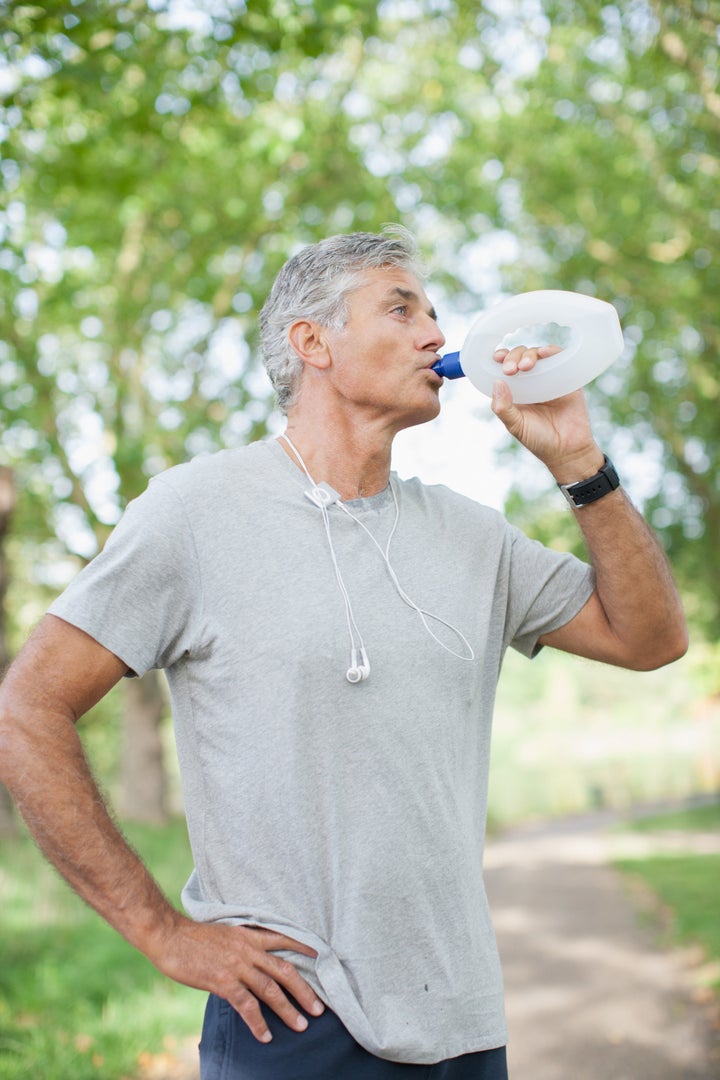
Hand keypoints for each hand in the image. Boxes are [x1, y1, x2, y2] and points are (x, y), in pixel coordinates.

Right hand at [152, 916, 324, 1042]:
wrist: (169, 935)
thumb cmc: (192, 937)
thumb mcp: (223, 934)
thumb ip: (240, 947)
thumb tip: (250, 963)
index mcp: (248, 935)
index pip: (283, 939)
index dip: (303, 947)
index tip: (321, 956)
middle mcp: (248, 949)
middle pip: (284, 971)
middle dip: (304, 991)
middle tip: (318, 1009)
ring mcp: (237, 966)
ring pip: (270, 990)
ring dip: (287, 1010)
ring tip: (300, 1026)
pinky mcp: (223, 981)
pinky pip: (247, 1005)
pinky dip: (258, 1023)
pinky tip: (265, 1036)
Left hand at [490, 345, 603, 481]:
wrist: (567, 450)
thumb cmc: (539, 440)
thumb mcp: (516, 426)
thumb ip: (504, 408)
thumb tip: (496, 382)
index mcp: (516, 391)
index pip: (506, 368)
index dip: (501, 359)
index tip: (497, 358)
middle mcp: (532, 382)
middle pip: (520, 357)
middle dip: (513, 357)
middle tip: (511, 369)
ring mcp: (549, 378)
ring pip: (538, 355)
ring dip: (530, 354)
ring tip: (526, 365)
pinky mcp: (567, 379)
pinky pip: (560, 359)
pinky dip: (552, 351)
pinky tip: (545, 353)